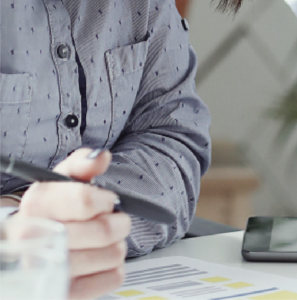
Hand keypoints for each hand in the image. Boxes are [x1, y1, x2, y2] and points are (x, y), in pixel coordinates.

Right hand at [17, 149, 130, 299]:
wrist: (30, 247)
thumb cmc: (54, 210)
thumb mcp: (63, 179)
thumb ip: (83, 163)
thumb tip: (101, 158)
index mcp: (37, 207)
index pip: (85, 201)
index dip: (106, 200)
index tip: (107, 201)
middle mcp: (36, 241)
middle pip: (104, 230)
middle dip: (118, 222)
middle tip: (113, 220)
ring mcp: (49, 272)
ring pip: (113, 254)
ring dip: (116, 244)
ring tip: (101, 241)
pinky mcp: (66, 294)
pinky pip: (114, 277)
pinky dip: (114, 267)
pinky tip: (97, 260)